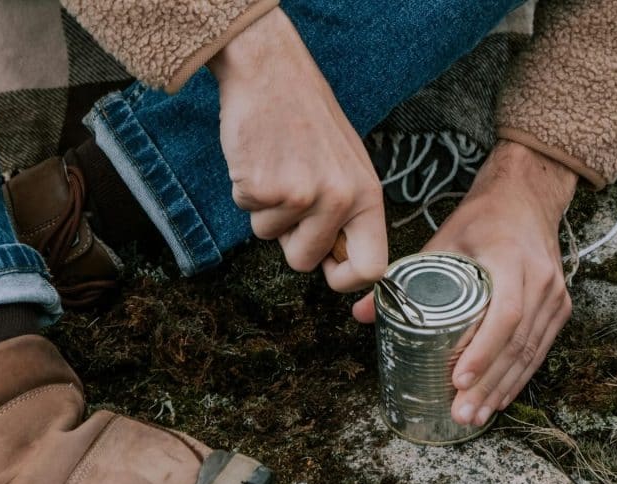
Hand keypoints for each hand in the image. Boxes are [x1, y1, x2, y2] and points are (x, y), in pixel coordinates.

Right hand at [208, 8, 386, 291]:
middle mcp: (339, 200)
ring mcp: (302, 196)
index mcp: (367, 196)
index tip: (328, 269)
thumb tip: (339, 263)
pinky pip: (247, 212)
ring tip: (276, 166)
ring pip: (270, 238)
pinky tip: (259, 158)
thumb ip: (347, 214)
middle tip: (290, 196)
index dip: (344, 279)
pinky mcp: (264, 188)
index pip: (371, 268)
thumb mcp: (347, 166)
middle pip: (305, 262)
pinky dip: (245, 190)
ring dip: (265, 211)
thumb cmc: (307, 120)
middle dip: (289, 240)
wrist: (271, 72)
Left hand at [353, 140, 576, 425]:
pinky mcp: (559, 307)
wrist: (528, 197)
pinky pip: (539, 350)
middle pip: (516, 344)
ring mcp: (555, 296)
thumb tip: (362, 314)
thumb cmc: (483, 217)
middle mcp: (541, 281)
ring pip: (530, 353)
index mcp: (513, 261)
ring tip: (475, 416)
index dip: (482, 352)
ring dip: (502, 389)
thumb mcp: (443, 238)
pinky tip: (498, 400)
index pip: (503, 315)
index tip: (459, 380)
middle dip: (488, 385)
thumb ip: (406, 275)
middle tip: (461, 413)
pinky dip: (518, 377)